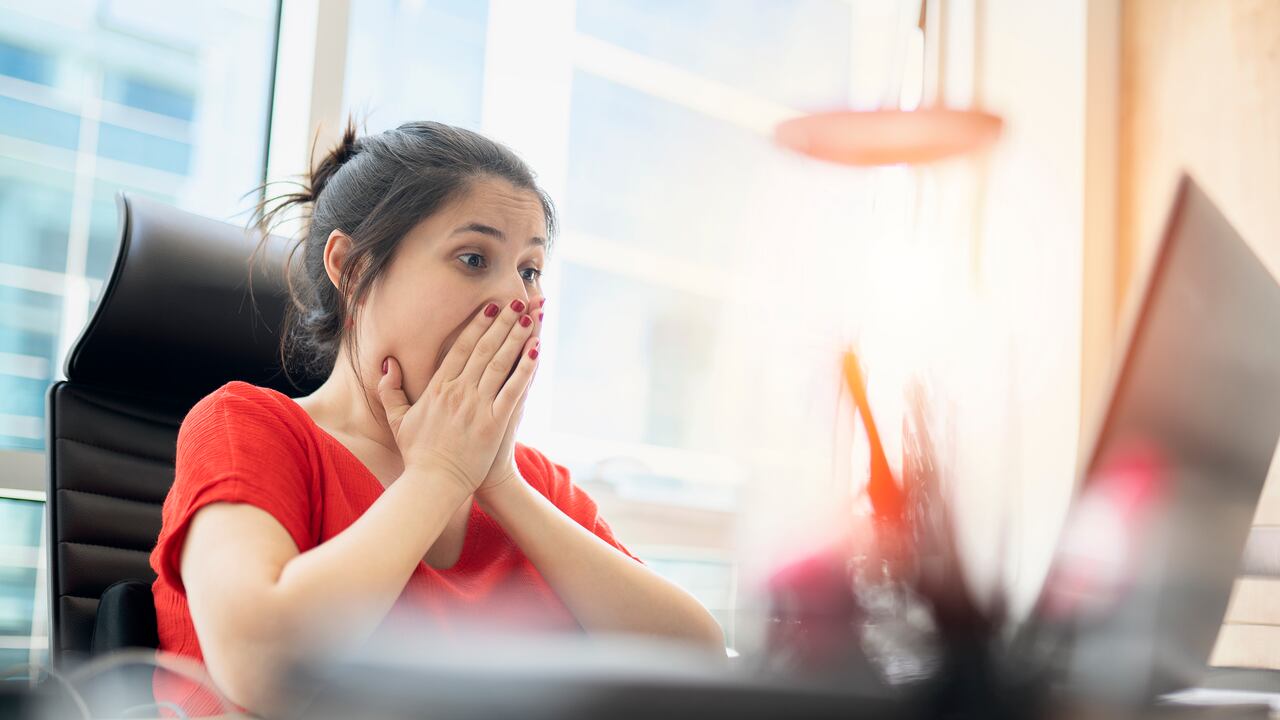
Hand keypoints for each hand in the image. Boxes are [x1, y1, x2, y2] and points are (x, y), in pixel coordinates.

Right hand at [377, 299, 539, 494]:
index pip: (460, 348)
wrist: (433, 484)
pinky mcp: (494, 423)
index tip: (490, 307)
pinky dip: (525, 368)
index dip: (477, 325)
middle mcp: (458, 392)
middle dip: (502, 322)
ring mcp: (477, 406)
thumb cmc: (417, 453)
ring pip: (500, 363)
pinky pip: (513, 390)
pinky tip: (536, 350)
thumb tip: (387, 363)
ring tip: (530, 315)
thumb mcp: (397, 419)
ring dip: (516, 337)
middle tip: (516, 300)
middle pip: (484, 349)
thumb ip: (390, 390)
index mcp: (437, 388)